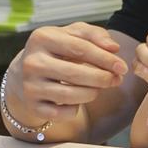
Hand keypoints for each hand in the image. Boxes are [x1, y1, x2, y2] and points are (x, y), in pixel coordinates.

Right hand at [8, 22, 127, 123]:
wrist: (24, 72)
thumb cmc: (58, 49)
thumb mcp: (74, 34)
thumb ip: (96, 35)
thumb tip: (114, 48)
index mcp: (42, 37)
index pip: (80, 49)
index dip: (105, 59)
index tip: (122, 67)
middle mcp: (32, 62)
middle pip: (76, 74)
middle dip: (103, 79)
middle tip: (116, 80)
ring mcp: (30, 86)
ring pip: (70, 95)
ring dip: (92, 93)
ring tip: (98, 87)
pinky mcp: (32, 106)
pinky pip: (63, 113)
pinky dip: (76, 109)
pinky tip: (77, 100)